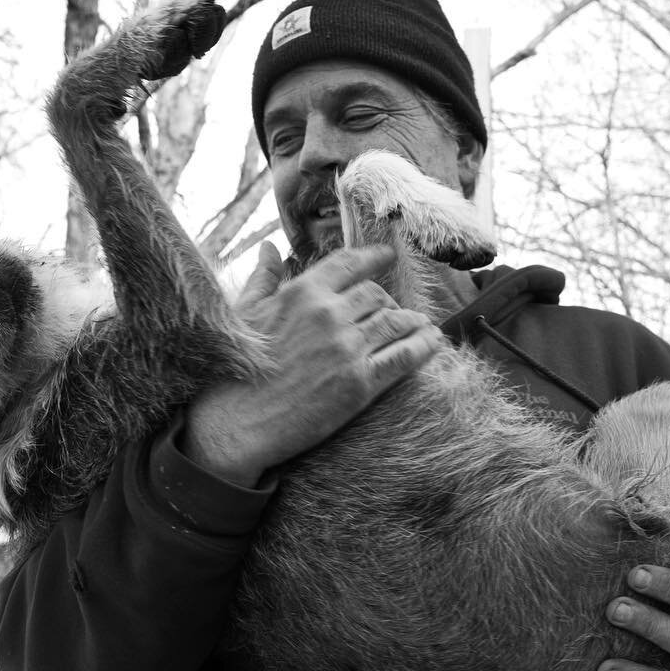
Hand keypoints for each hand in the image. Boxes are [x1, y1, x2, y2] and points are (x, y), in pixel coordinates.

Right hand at [184, 241, 443, 486]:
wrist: (237, 423)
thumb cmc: (236, 369)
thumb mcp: (245, 313)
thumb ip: (263, 277)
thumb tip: (269, 247)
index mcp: (301, 292)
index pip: (349, 263)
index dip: (373, 256)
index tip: (388, 255)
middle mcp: (329, 314)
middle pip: (376, 294)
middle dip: (388, 300)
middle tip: (394, 310)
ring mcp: (347, 348)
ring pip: (396, 321)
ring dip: (412, 322)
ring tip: (421, 325)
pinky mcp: (360, 382)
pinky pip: (404, 356)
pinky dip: (424, 346)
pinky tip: (433, 343)